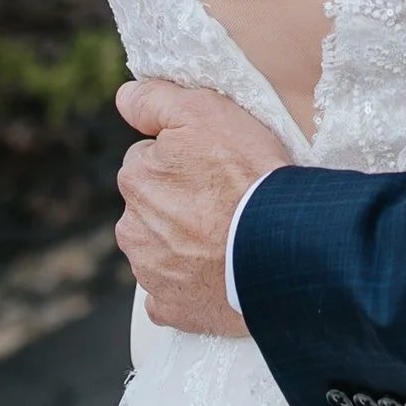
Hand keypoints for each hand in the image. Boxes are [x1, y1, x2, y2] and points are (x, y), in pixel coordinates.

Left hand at [113, 78, 288, 333]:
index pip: (149, 161)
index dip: (184, 160)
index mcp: (135, 179)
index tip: (213, 166)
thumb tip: (124, 97)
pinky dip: (188, 288)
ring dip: (184, 244)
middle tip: (225, 202)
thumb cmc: (248, 176)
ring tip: (227, 238)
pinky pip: (170, 296)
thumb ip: (155, 99)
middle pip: (152, 206)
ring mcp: (151, 273)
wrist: (282, 247)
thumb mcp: (205, 112)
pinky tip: (215, 276)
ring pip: (160, 250)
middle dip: (180, 203)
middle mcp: (132, 228)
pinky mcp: (173, 309)